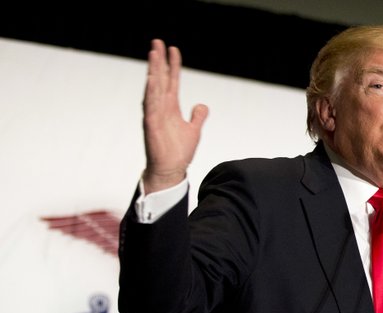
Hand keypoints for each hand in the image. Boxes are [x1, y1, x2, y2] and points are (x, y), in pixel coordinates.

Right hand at [141, 39, 208, 193]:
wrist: (171, 170)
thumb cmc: (179, 152)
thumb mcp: (194, 130)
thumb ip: (197, 116)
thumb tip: (202, 106)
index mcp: (171, 107)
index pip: (172, 81)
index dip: (173, 65)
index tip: (173, 49)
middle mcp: (161, 107)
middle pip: (159, 78)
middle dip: (159, 60)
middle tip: (157, 42)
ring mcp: (155, 114)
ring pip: (153, 88)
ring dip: (153, 71)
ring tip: (153, 53)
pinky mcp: (151, 124)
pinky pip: (150, 105)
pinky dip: (150, 92)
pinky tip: (151, 79)